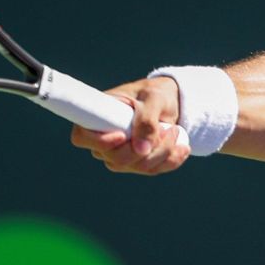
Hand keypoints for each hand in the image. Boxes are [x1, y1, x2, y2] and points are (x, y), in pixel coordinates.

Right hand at [68, 76, 190, 174]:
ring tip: (175, 131)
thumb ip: (146, 120)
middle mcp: (104, 141)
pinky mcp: (137, 162)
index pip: (82, 137)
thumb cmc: (155, 93)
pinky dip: (171, 160)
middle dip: (147, 148)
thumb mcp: (153, 99)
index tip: (121, 136)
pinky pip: (152, 170)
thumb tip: (141, 150)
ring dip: (163, 152)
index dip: (99, 142)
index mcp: (97, 117)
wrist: (170, 101)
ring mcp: (119, 154)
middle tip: (168, 129)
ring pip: (138, 167)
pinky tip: (182, 147)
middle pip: (115, 160)